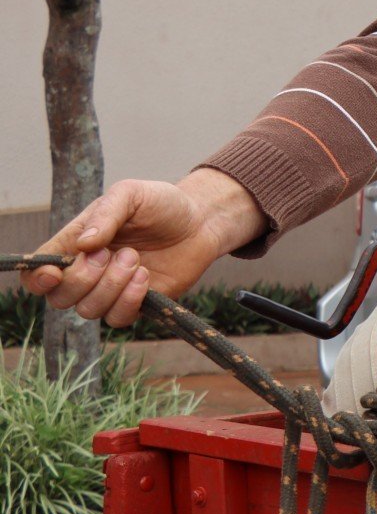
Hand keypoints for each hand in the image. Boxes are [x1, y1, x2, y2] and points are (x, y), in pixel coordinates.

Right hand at [20, 169, 265, 327]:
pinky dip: (129, 300)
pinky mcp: (135, 304)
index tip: (55, 273)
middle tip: (115, 253)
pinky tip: (146, 278)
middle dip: (84, 278)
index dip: (38, 279)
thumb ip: (106, 214)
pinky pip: (117, 319)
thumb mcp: (131, 194)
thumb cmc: (161, 204)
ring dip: (112, 286)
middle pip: (59, 298)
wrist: (201, 221)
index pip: (38, 273)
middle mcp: (87, 272)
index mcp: (74, 245)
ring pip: (88, 310)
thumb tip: (83, 244)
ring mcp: (110, 291)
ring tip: (136, 258)